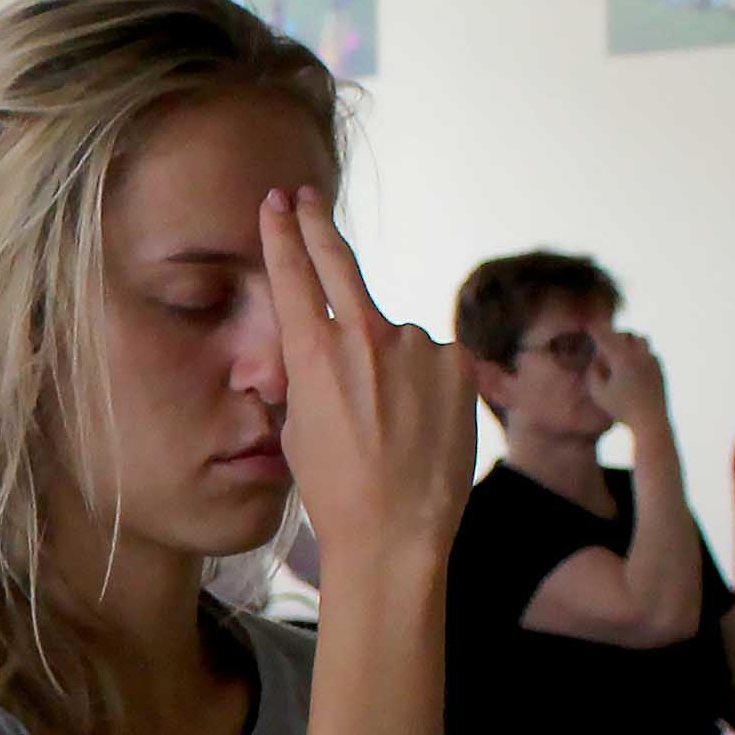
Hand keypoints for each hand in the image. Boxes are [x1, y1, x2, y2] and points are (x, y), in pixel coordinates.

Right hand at [259, 187, 469, 567]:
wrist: (394, 534)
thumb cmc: (336, 490)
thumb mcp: (298, 428)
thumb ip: (311, 375)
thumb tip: (324, 351)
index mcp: (313, 355)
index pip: (293, 274)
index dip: (282, 233)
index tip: (276, 203)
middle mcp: (365, 338)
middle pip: (340, 264)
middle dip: (318, 227)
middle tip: (307, 200)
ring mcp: (417, 347)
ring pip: (397, 340)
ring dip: (393, 367)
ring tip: (393, 427)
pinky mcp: (458, 363)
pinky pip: (435, 361)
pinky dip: (428, 384)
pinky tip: (423, 426)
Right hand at [586, 322, 671, 434]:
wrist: (651, 421)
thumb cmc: (621, 410)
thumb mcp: (598, 393)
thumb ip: (593, 371)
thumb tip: (597, 357)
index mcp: (623, 358)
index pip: (606, 336)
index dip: (595, 328)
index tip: (588, 324)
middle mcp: (640, 354)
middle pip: (626, 333)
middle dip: (615, 337)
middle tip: (606, 349)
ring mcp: (653, 360)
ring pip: (641, 339)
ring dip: (629, 343)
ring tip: (621, 357)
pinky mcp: (660, 368)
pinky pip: (648, 352)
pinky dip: (639, 355)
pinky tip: (633, 371)